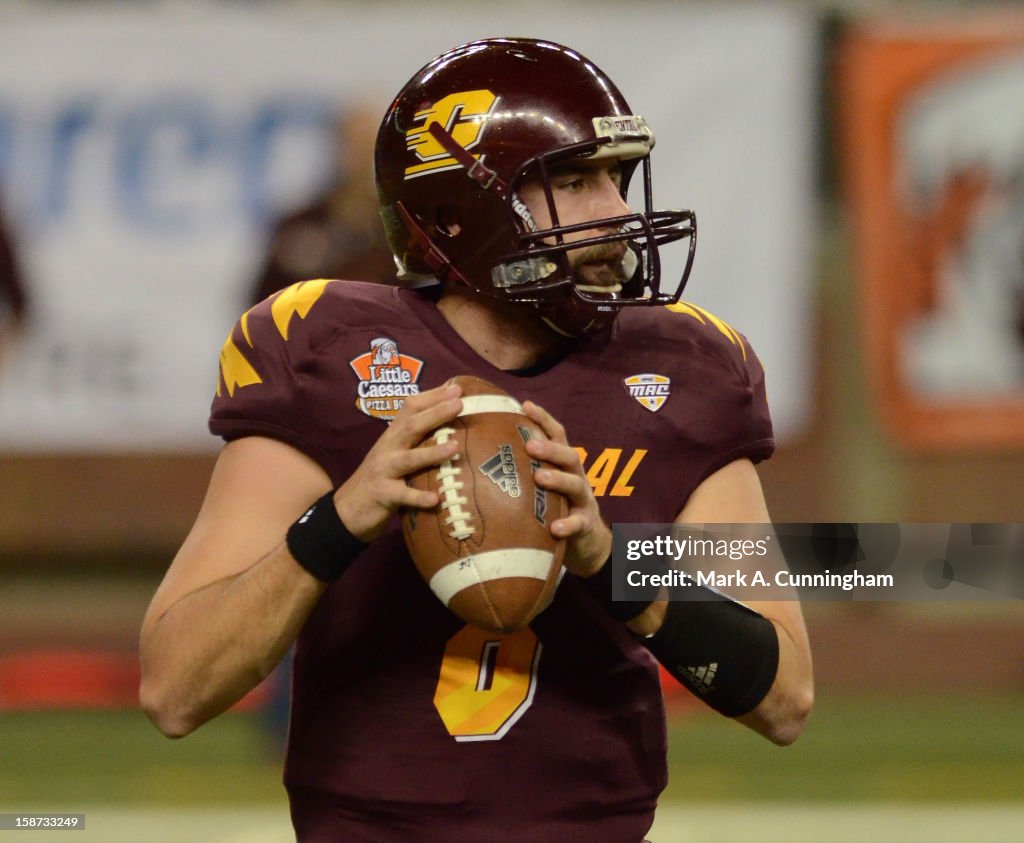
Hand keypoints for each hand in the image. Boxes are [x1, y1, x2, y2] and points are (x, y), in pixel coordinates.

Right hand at [333, 383, 462, 541]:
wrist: (348, 509)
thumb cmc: (380, 477)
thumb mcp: (393, 452)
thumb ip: (413, 437)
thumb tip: (444, 420)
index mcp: (392, 436)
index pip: (410, 408)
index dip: (432, 397)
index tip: (456, 388)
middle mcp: (388, 449)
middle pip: (411, 427)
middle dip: (436, 414)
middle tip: (459, 404)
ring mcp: (384, 471)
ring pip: (409, 459)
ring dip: (432, 452)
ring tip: (455, 447)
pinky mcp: (382, 495)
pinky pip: (402, 496)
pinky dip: (418, 497)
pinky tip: (435, 499)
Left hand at [522, 401, 611, 577]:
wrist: (587, 540)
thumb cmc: (556, 506)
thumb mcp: (543, 485)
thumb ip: (523, 469)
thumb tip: (480, 455)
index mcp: (563, 463)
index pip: (557, 435)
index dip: (543, 419)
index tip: (525, 405)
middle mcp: (576, 476)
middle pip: (568, 455)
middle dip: (550, 448)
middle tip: (530, 446)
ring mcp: (583, 500)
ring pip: (575, 484)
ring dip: (558, 479)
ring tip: (540, 477)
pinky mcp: (586, 524)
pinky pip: (578, 523)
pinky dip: (568, 525)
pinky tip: (555, 528)